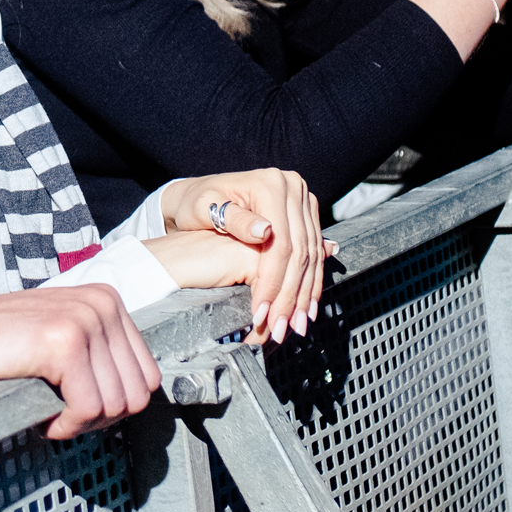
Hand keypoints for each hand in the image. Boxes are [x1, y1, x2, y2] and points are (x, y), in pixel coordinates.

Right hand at [0, 263, 159, 440]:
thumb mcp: (61, 337)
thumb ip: (99, 355)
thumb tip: (133, 399)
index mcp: (107, 301)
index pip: (147, 376)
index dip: (114, 405)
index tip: (78, 406)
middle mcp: (102, 305)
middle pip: (137, 394)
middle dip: (102, 419)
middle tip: (63, 416)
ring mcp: (85, 320)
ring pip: (116, 405)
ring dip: (81, 423)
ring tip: (48, 411)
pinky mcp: (64, 342)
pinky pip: (88, 409)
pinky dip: (65, 425)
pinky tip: (41, 414)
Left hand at [161, 170, 335, 345]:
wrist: (200, 195)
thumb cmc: (196, 202)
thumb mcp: (205, 207)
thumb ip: (234, 218)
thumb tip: (265, 231)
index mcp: (270, 184)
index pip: (281, 243)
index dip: (273, 282)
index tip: (261, 310)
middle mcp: (292, 188)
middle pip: (300, 251)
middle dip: (290, 295)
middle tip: (282, 327)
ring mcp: (301, 200)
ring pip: (312, 255)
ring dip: (304, 294)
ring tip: (297, 324)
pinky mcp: (305, 213)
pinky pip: (314, 251)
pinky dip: (309, 281)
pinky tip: (306, 304)